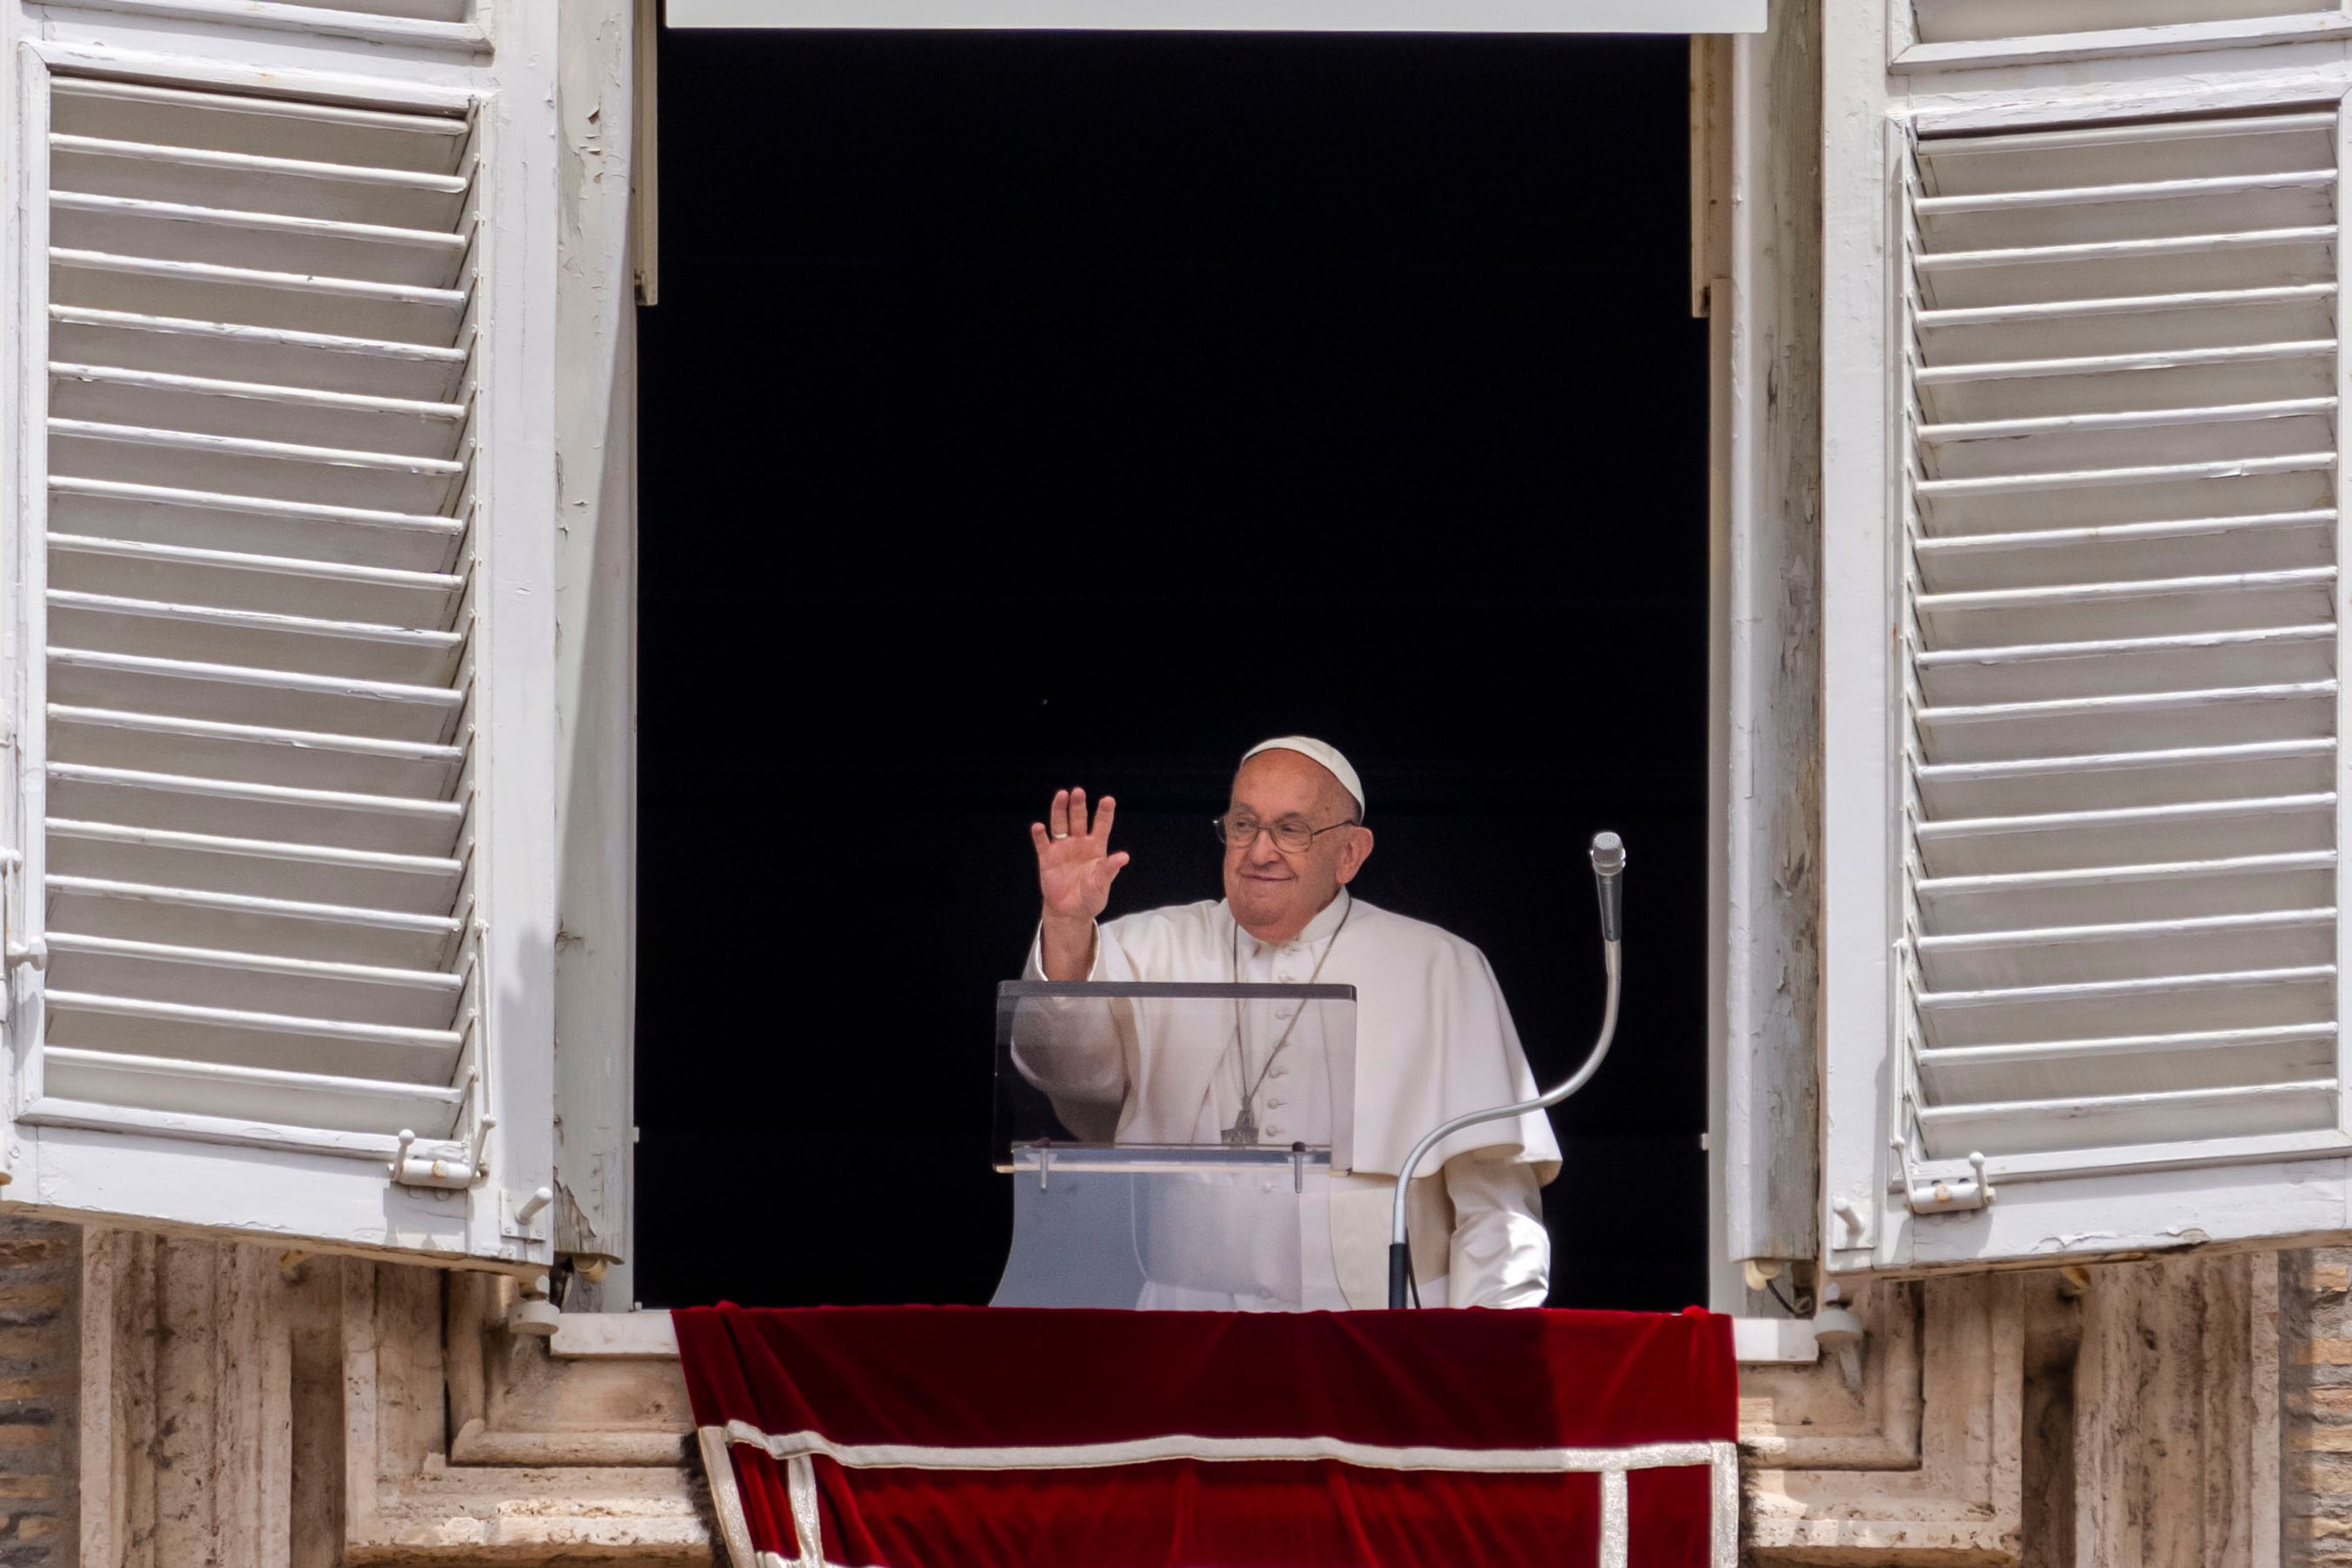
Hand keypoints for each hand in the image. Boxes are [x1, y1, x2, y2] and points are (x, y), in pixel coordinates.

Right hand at [1031, 787, 1129, 924]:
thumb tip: (1124, 857)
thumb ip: (1110, 869)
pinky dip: (1040, 835)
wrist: (1070, 911)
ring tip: (1061, 795)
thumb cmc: (1090, 897)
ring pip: (1060, 824)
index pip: (1101, 825)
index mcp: (1096, 847)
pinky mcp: (1047, 857)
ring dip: (1059, 810)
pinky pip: (1043, 843)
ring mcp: (1062, 848)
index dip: (1104, 813)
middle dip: (1078, 805)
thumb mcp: (1102, 884)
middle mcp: (1079, 843)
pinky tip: (1038, 827)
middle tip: (1078, 791)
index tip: (1108, 800)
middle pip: (1078, 819)